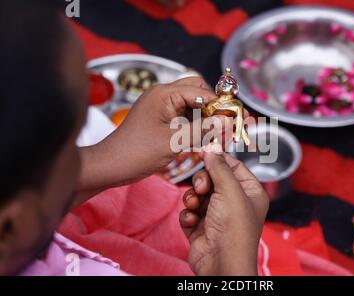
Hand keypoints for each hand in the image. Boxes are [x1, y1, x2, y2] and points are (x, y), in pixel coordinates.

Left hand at [77, 77, 216, 193]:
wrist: (111, 166)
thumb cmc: (136, 153)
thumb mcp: (174, 142)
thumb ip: (203, 129)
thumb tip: (227, 121)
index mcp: (164, 94)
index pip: (202, 91)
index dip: (219, 105)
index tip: (233, 120)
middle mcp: (163, 95)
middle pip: (199, 92)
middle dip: (214, 108)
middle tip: (225, 126)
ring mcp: (162, 107)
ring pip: (193, 104)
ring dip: (206, 117)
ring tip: (218, 134)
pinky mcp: (161, 119)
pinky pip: (185, 116)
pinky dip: (196, 125)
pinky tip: (204, 138)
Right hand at [179, 145, 268, 275]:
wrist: (221, 263)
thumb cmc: (234, 229)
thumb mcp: (230, 190)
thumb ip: (219, 167)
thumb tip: (211, 148)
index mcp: (250, 192)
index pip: (234, 167)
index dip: (219, 159)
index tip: (204, 151)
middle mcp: (234, 203)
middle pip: (212, 179)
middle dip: (203, 182)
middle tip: (202, 187)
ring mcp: (217, 216)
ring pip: (198, 195)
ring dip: (193, 198)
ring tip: (195, 206)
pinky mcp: (201, 227)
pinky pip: (190, 212)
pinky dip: (188, 214)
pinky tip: (192, 221)